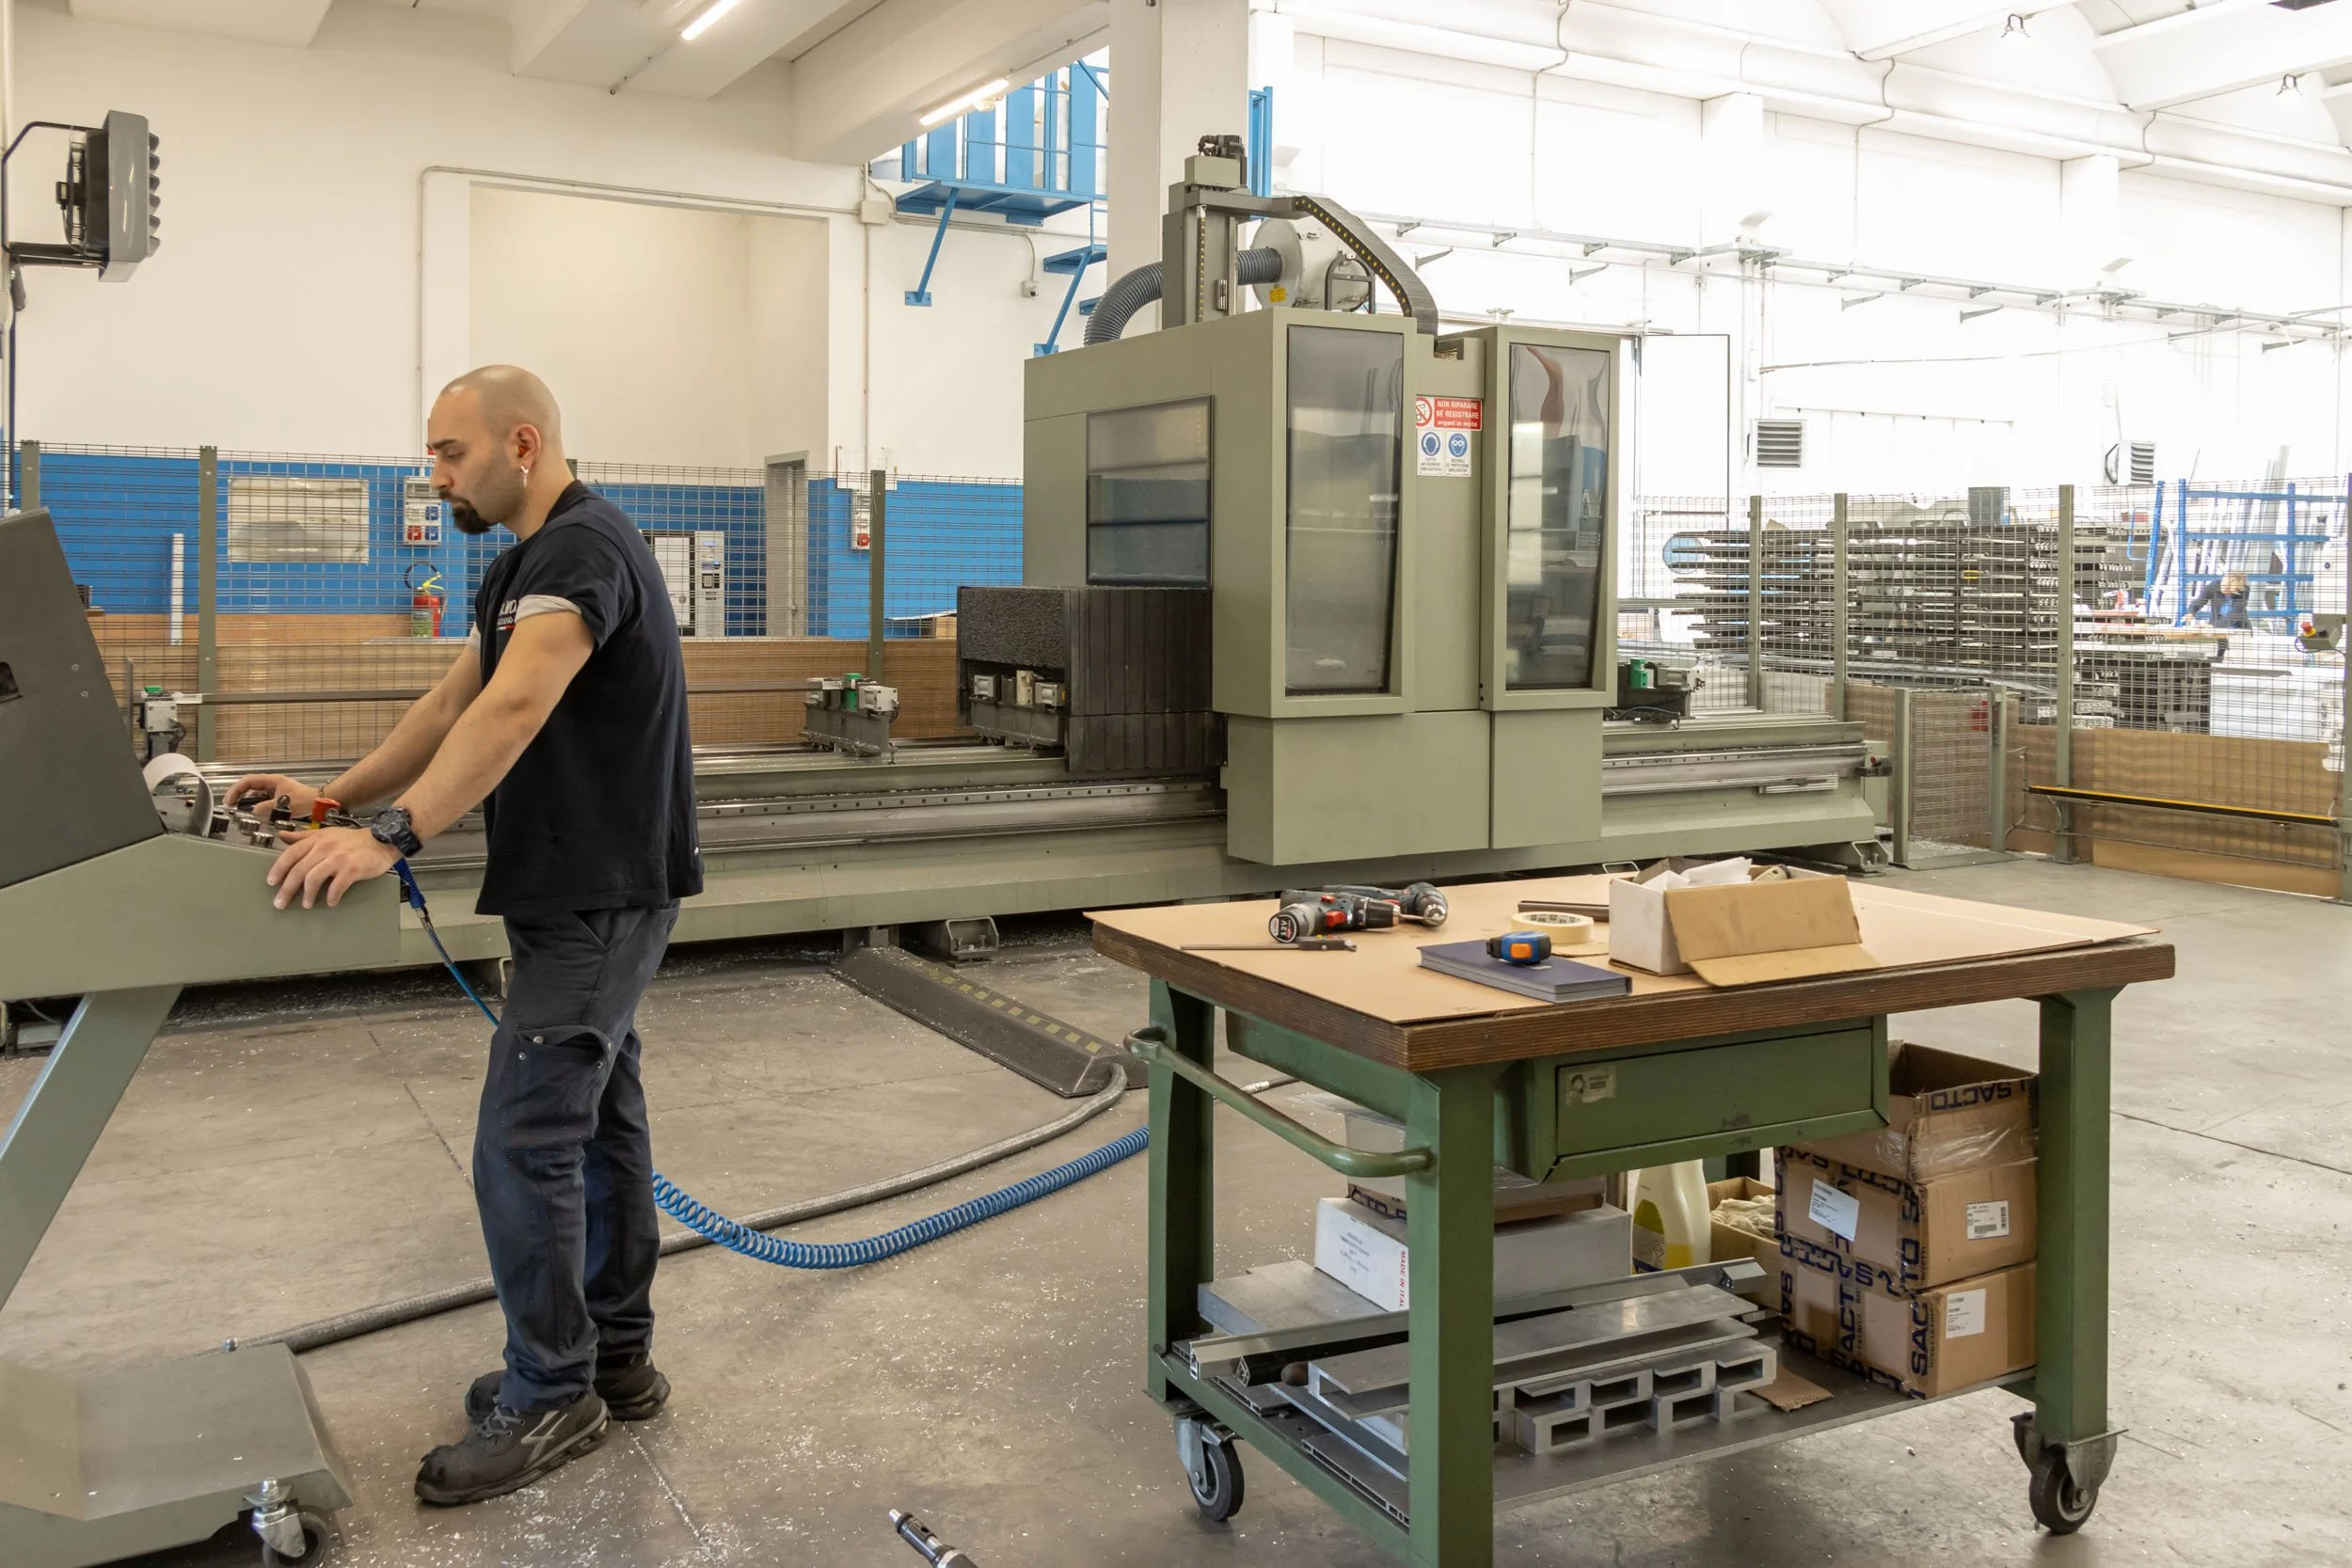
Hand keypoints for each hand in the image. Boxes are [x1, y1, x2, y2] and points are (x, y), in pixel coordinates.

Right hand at [227, 773, 318, 815]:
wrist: (321, 805)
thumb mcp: (284, 806)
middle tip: (230, 806)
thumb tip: (252, 812)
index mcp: (273, 781)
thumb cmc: (307, 802)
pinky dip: (256, 807)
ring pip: (255, 795)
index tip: (229, 801)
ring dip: (247, 803)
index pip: (247, 781)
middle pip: (249, 787)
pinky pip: (263, 801)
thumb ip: (266, 808)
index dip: (235, 790)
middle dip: (238, 796)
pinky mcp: (279, 799)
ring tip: (239, 812)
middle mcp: (273, 784)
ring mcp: (276, 791)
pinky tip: (254, 815)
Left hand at [267, 826, 399, 909]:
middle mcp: (325, 848)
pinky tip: (331, 902)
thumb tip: (282, 836)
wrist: (383, 839)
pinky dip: (332, 896)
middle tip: (280, 903)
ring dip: (308, 895)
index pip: (291, 854)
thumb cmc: (354, 840)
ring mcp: (339, 858)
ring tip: (307, 904)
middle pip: (299, 870)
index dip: (279, 869)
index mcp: (317, 839)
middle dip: (287, 889)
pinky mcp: (353, 869)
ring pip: (314, 878)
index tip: (271, 882)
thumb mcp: (327, 833)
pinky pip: (337, 886)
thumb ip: (304, 836)